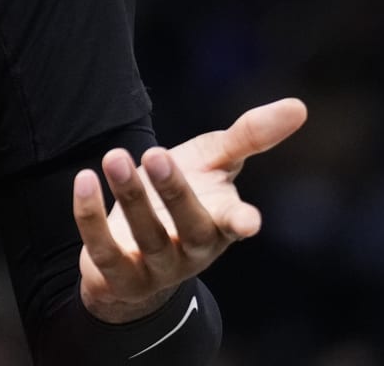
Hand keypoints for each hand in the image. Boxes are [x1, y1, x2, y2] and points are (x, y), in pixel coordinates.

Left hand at [72, 97, 307, 321]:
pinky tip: (84, 180)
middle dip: (173, 191)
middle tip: (155, 153)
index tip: (250, 222)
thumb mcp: (216, 162)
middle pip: (189, 225)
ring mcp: (158, 267)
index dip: (241, 223)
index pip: (235, 224)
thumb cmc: (186, 195)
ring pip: (146, 236)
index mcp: (221, 221)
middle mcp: (194, 249)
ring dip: (130, 197)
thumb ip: (251, 136)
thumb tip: (300, 106)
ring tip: (114, 156)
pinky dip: (90, 218)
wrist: (137, 251)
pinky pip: (104, 250)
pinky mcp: (119, 276)